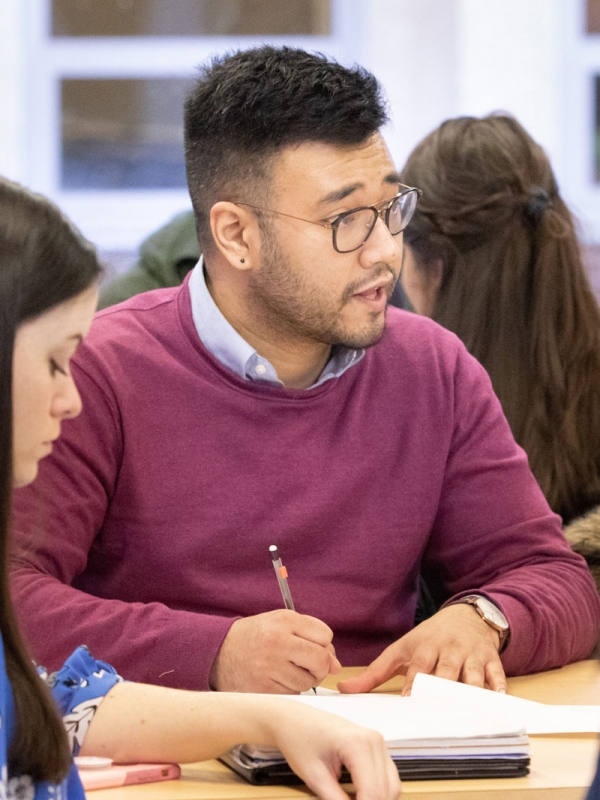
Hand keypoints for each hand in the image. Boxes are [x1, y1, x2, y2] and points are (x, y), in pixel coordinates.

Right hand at [210, 609, 340, 691]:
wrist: (218, 651)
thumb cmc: (255, 636)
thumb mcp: (280, 623)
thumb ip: (311, 636)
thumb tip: (337, 666)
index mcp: (284, 621)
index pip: (325, 635)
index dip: (323, 644)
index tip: (312, 646)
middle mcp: (277, 642)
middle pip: (320, 660)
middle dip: (319, 666)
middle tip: (307, 665)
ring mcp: (269, 667)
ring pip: (308, 681)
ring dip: (304, 680)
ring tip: (286, 670)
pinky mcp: (263, 689)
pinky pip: (292, 694)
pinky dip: (290, 689)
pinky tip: (276, 680)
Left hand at [269, 702, 400, 799]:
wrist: (293, 719)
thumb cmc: (299, 739)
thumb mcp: (315, 777)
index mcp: (358, 744)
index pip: (373, 792)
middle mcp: (374, 740)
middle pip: (386, 791)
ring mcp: (377, 741)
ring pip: (392, 786)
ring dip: (376, 799)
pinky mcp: (375, 746)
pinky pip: (387, 777)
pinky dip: (377, 791)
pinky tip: (358, 797)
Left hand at [338, 604, 506, 695]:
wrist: (466, 616)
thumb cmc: (428, 638)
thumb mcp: (401, 650)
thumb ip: (374, 673)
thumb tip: (344, 689)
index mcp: (425, 646)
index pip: (420, 666)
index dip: (415, 682)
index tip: (409, 699)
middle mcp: (449, 649)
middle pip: (446, 671)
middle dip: (442, 689)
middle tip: (437, 711)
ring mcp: (472, 655)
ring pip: (472, 676)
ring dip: (469, 692)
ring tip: (467, 713)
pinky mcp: (491, 659)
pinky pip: (497, 675)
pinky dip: (497, 688)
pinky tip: (496, 702)